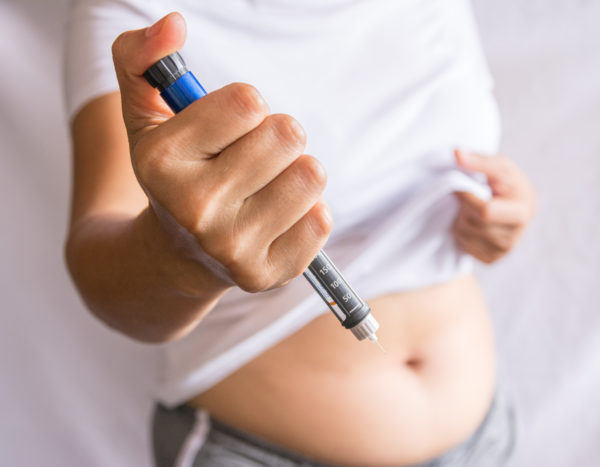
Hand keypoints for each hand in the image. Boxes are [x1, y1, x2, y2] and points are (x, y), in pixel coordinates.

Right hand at [112, 13, 331, 292]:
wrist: (178, 253)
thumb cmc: (175, 172)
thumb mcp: (147, 114)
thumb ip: (143, 57)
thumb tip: (174, 25)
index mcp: (161, 162)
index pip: (249, 101)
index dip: (247, 106)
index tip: (230, 126)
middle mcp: (195, 210)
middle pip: (287, 134)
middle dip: (277, 135)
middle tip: (254, 156)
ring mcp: (232, 249)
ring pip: (311, 175)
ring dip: (296, 170)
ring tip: (268, 185)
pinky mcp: (266, 275)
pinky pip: (321, 219)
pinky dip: (307, 210)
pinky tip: (277, 218)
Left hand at [452, 149, 535, 263]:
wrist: (517, 206)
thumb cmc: (508, 183)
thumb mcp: (500, 166)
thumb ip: (479, 160)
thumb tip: (457, 154)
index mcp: (522, 213)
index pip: (485, 211)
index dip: (467, 196)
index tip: (460, 185)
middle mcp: (514, 238)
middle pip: (471, 224)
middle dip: (464, 208)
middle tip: (469, 198)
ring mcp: (503, 252)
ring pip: (463, 236)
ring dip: (460, 220)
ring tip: (472, 210)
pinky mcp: (492, 260)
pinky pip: (464, 247)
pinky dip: (462, 234)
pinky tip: (473, 224)